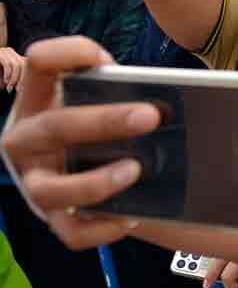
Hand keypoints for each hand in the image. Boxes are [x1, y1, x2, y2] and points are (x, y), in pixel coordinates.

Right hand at [0, 37, 158, 249]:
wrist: (87, 171)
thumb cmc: (98, 128)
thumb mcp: (99, 101)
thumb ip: (116, 87)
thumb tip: (163, 86)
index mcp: (36, 101)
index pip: (38, 64)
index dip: (66, 55)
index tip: (101, 56)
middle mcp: (25, 140)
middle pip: (55, 127)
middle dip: (104, 122)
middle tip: (151, 116)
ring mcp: (33, 182)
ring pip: (52, 189)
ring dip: (96, 182)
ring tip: (136, 170)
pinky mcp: (52, 219)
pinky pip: (72, 233)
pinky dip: (101, 229)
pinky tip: (129, 218)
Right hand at [0, 47, 25, 91]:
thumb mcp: (4, 77)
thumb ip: (13, 78)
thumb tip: (26, 87)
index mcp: (14, 56)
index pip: (27, 65)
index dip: (27, 77)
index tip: (23, 89)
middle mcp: (10, 52)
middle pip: (24, 64)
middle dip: (22, 79)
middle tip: (18, 90)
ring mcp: (4, 51)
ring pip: (16, 65)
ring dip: (14, 79)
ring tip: (10, 88)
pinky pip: (7, 64)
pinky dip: (8, 74)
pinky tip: (5, 82)